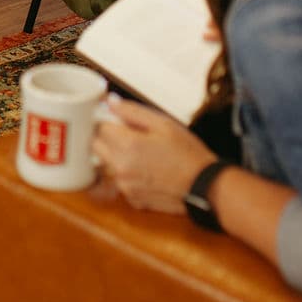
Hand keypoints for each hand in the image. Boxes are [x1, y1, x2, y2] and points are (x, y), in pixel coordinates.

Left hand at [91, 97, 210, 214]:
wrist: (204, 186)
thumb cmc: (188, 154)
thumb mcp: (164, 123)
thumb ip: (133, 111)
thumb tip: (111, 102)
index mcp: (127, 145)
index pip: (100, 126)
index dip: (109, 120)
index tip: (119, 119)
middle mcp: (121, 168)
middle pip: (96, 146)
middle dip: (107, 137)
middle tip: (128, 133)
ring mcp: (125, 186)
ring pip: (106, 164)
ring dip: (115, 156)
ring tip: (141, 152)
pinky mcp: (132, 199)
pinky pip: (119, 180)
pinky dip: (127, 173)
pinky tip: (146, 169)